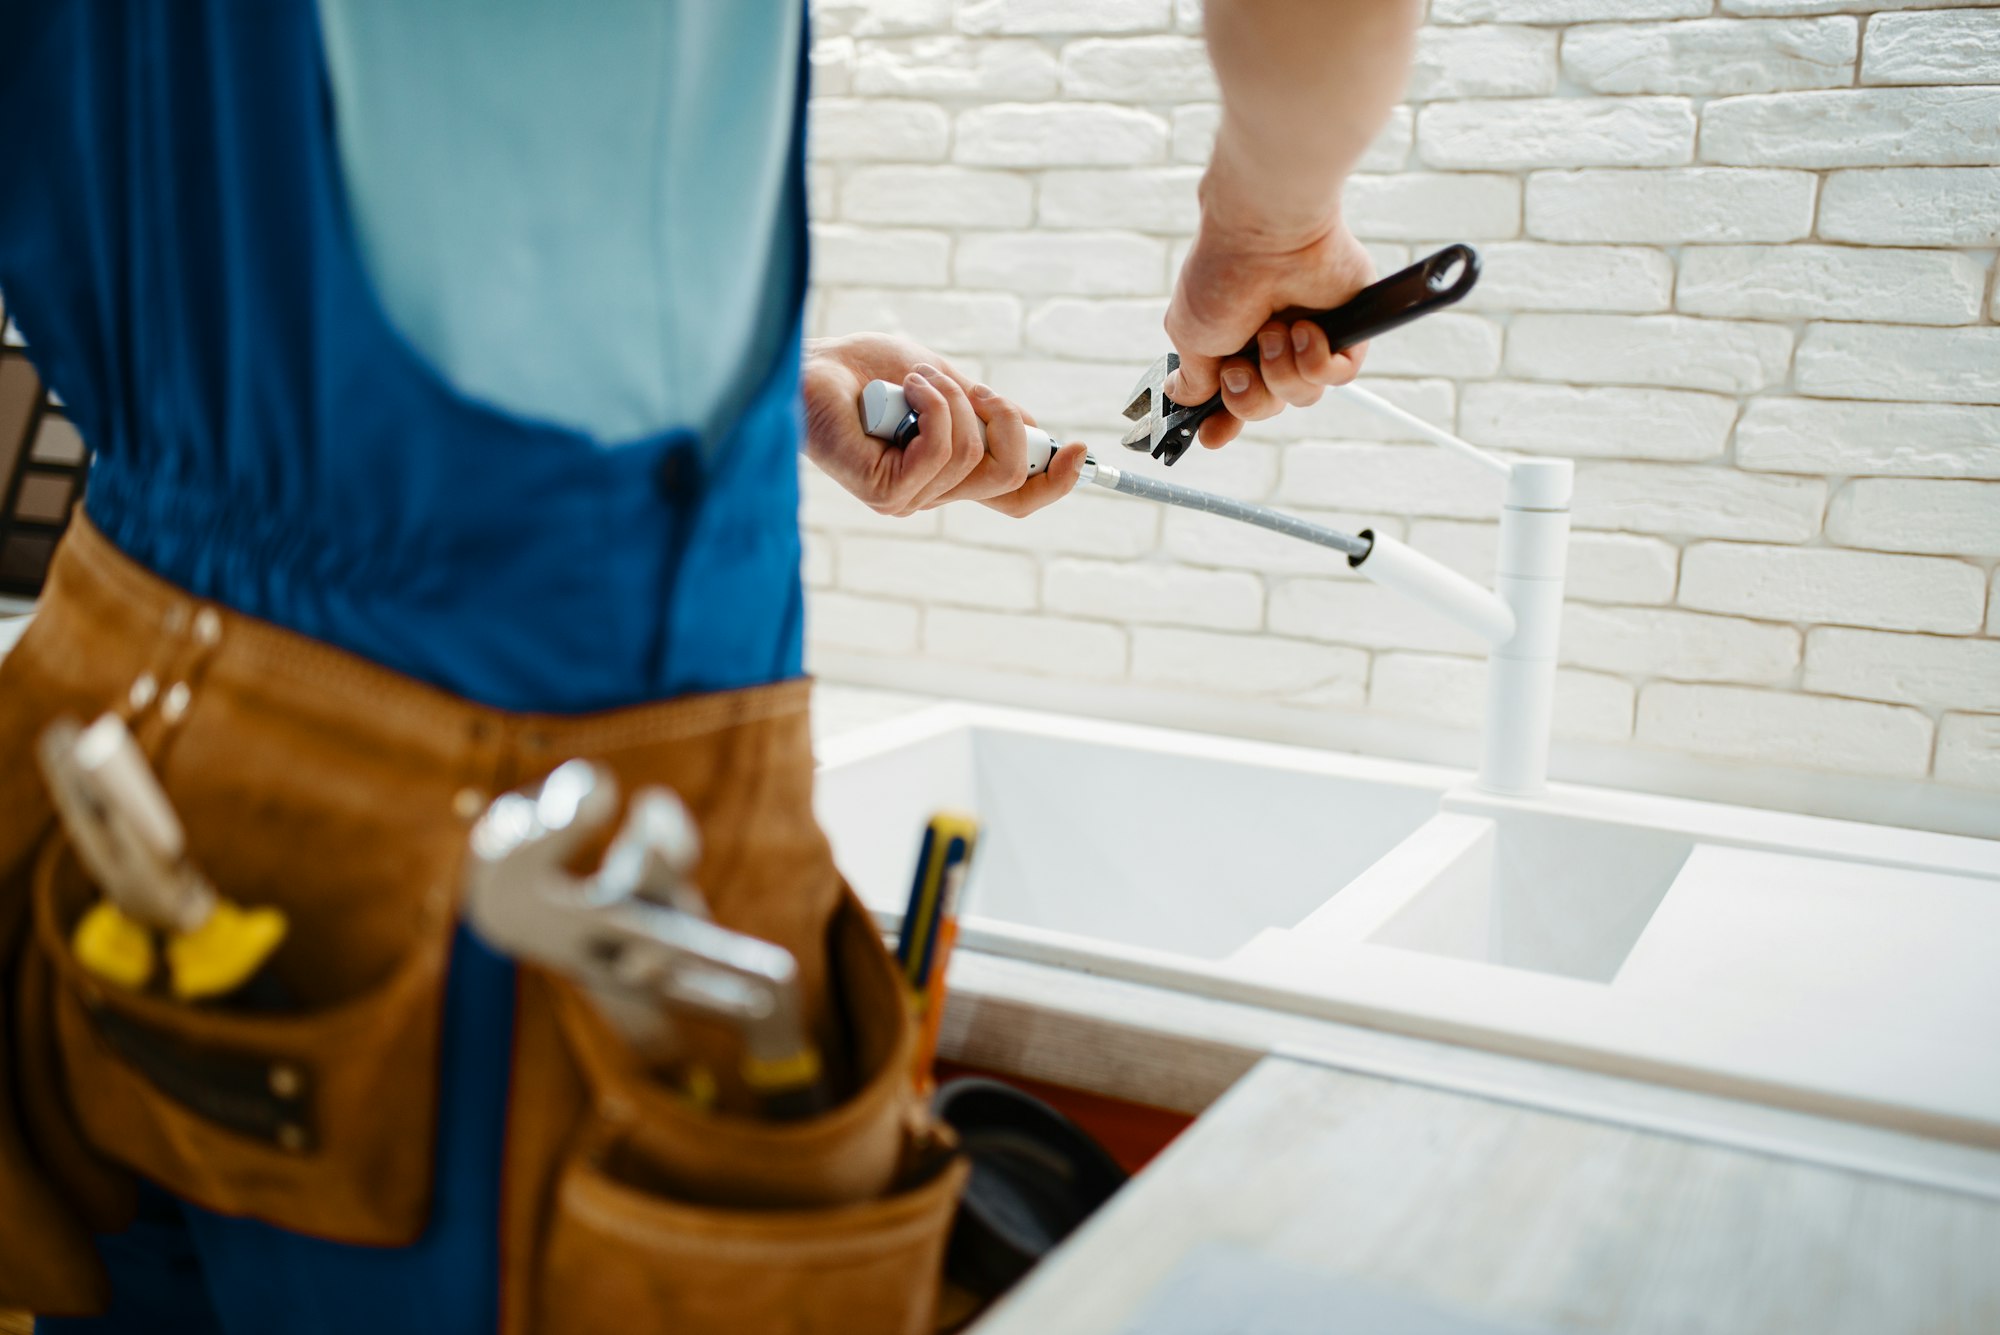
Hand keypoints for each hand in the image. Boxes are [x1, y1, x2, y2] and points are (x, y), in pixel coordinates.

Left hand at [801, 334, 1085, 516]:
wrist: (813, 365)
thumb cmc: (866, 371)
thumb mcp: (946, 384)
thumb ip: (985, 410)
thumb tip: (1035, 429)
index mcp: (949, 474)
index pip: (1015, 498)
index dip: (1053, 481)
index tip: (1079, 449)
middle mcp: (930, 494)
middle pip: (1007, 478)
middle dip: (1006, 420)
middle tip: (974, 387)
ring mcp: (908, 499)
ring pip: (974, 455)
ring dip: (952, 398)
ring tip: (916, 378)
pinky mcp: (885, 492)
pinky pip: (940, 449)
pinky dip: (932, 405)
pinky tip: (905, 390)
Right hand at [1162, 212, 1376, 449]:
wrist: (1267, 235)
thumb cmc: (1222, 275)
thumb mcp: (1189, 336)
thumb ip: (1192, 378)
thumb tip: (1182, 398)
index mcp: (1231, 342)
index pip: (1231, 396)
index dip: (1224, 421)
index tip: (1213, 436)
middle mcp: (1268, 342)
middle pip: (1265, 405)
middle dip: (1249, 396)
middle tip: (1240, 365)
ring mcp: (1307, 336)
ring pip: (1302, 396)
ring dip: (1281, 371)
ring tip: (1274, 332)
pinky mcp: (1346, 330)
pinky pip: (1337, 377)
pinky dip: (1316, 361)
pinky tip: (1305, 329)